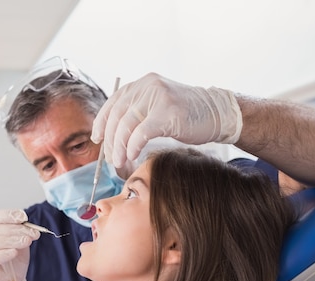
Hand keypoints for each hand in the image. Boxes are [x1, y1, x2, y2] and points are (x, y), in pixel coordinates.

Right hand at [0, 209, 39, 280]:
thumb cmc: (12, 262)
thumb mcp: (20, 244)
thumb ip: (22, 233)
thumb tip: (29, 225)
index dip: (8, 215)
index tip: (23, 217)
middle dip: (16, 229)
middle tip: (32, 233)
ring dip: (11, 240)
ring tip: (26, 241)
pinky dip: (2, 254)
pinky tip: (13, 252)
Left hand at [91, 73, 242, 166]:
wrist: (217, 114)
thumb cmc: (186, 116)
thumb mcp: (156, 107)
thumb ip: (137, 113)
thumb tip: (111, 137)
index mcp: (142, 84)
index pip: (113, 103)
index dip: (101, 122)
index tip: (97, 139)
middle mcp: (147, 86)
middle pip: (117, 116)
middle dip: (110, 140)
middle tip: (110, 158)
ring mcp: (157, 97)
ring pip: (126, 125)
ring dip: (119, 147)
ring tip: (118, 162)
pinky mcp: (167, 112)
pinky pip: (142, 132)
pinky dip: (133, 146)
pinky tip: (132, 155)